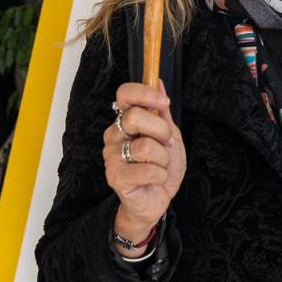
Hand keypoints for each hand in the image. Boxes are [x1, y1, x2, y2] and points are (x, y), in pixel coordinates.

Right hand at [103, 81, 185, 252]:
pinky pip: (148, 169)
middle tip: (167, 144)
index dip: (145, 94)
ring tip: (159, 165)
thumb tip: (158, 82)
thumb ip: (162, 112)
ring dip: (163, 158)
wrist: (157, 199)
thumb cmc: (161, 167)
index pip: (124, 94)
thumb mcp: (169, 136)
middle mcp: (114, 135)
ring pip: (145, 146)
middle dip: (162, 131)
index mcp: (126, 121)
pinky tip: (155, 180)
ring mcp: (111, 156)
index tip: (164, 102)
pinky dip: (160, 175)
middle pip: (135, 117)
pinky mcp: (115, 177)